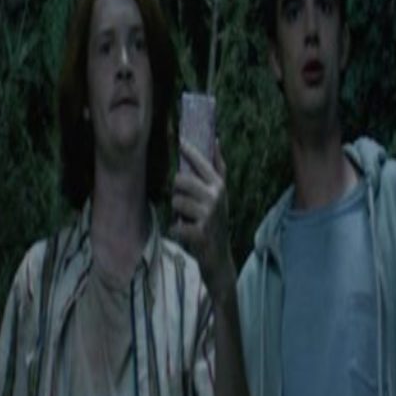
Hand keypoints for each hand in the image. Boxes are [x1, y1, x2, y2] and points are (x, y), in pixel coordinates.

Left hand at [171, 137, 235, 303]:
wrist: (219, 256)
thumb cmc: (216, 221)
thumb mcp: (220, 194)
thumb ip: (217, 168)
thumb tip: (215, 139)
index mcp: (219, 186)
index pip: (202, 163)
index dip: (189, 150)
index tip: (179, 139)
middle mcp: (215, 197)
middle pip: (180, 181)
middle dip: (177, 192)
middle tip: (186, 204)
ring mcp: (208, 215)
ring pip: (175, 202)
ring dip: (177, 213)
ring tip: (188, 220)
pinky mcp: (200, 233)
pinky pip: (175, 225)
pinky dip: (177, 231)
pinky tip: (187, 234)